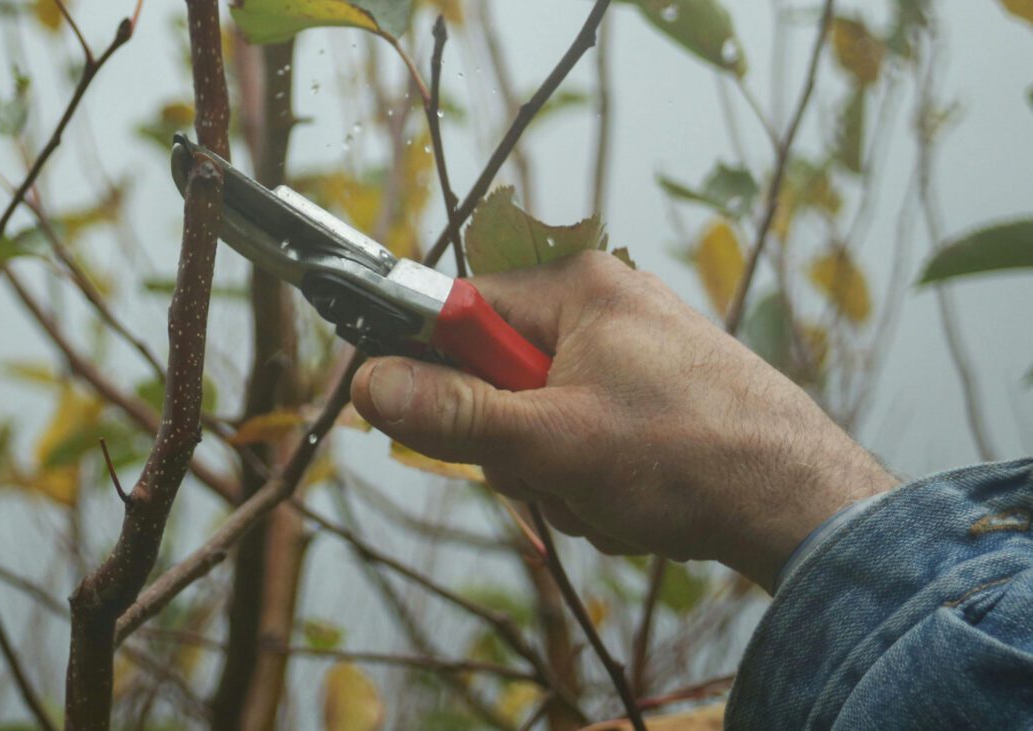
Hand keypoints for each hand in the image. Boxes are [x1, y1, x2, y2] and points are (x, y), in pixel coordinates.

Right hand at [351, 251, 897, 590]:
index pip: (458, 310)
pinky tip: (633, 502)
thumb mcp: (553, 442)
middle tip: (555, 471)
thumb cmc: (690, 456)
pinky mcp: (650, 400)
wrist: (804, 506)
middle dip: (514, 445)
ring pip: (536, 422)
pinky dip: (592, 483)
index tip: (417, 415)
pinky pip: (580, 441)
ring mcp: (629, 357)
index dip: (431, 368)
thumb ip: (455, 415)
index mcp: (576, 288)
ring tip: (607, 493)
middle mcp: (602, 309)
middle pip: (495, 376)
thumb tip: (367, 385)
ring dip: (555, 475)